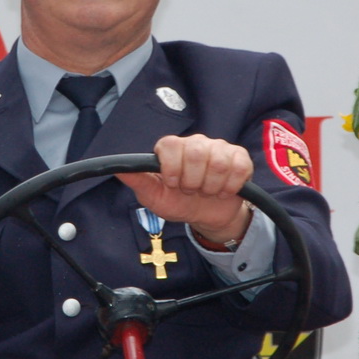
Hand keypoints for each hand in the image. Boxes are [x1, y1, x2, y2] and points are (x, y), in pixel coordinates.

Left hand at [117, 133, 253, 244]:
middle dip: (192, 181)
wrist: (206, 216)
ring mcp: (220, 148)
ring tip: (206, 191)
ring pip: (218, 162)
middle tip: (191, 190)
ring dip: (211, 187)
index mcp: (173, 148)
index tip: (173, 184)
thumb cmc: (178, 202)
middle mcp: (196, 142)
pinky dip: (230, 186)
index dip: (172, 167)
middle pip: (196, 152)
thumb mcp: (154, 197)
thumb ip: (138, 181)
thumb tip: (118, 169)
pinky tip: (224, 191)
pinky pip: (239, 167)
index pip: (170, 144)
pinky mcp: (240, 158)